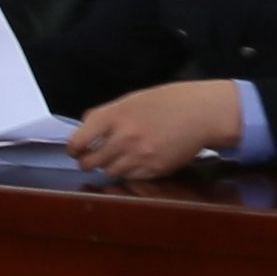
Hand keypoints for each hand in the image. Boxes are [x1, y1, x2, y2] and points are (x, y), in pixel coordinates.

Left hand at [69, 79, 234, 184]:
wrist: (203, 113)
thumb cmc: (170, 102)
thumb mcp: (134, 99)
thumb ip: (108, 114)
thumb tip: (86, 126)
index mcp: (116, 115)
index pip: (78, 141)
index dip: (73, 148)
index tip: (76, 149)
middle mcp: (124, 137)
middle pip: (90, 162)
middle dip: (87, 162)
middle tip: (91, 159)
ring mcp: (139, 156)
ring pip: (109, 172)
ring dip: (109, 167)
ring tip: (118, 157)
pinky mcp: (153, 170)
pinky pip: (130, 177)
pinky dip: (128, 171)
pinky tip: (137, 160)